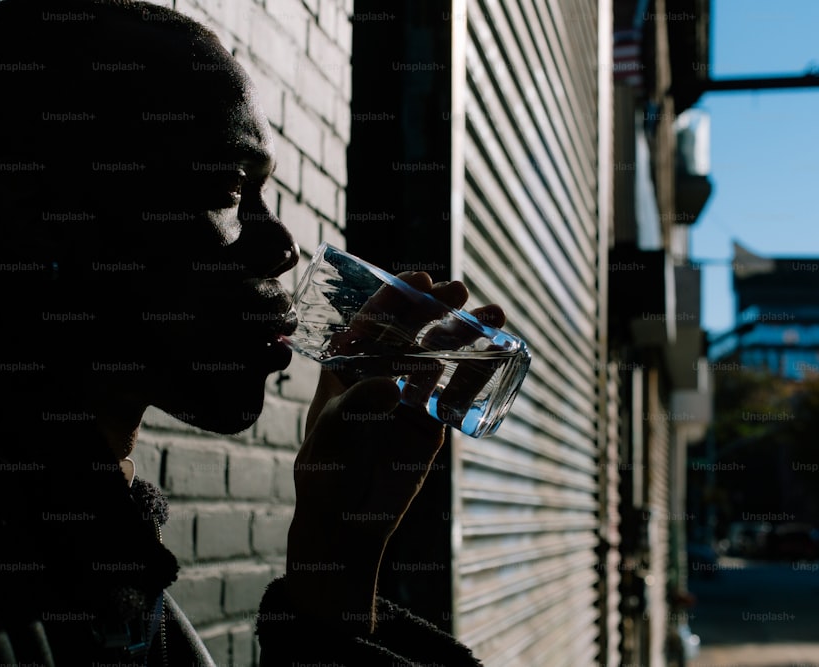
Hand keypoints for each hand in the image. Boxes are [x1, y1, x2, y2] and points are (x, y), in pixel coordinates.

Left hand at [285, 272, 503, 632]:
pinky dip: (473, 375)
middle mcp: (378, 376)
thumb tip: (394, 383)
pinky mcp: (430, 423)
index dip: (393, 298)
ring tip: (493, 316)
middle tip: (460, 290)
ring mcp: (408, 398)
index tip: (418, 278)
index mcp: (346, 369)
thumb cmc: (326, 470)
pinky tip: (493, 358)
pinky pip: (455, 393)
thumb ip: (358, 404)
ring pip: (439, 357)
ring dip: (464, 335)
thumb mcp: (333, 432)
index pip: (369, 324)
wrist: (347, 522)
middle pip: (410, 332)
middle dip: (435, 308)